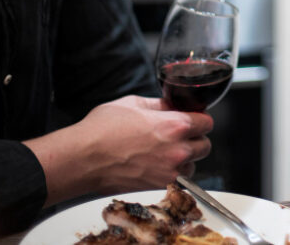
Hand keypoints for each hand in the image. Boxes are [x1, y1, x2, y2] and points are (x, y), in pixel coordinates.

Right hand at [27, 95, 212, 202]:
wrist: (83, 158)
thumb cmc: (102, 130)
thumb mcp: (133, 103)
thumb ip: (159, 105)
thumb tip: (171, 105)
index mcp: (175, 125)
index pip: (207, 122)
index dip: (200, 119)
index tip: (194, 120)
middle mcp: (177, 149)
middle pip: (205, 145)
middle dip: (196, 139)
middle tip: (182, 136)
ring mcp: (169, 171)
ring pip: (194, 165)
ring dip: (186, 159)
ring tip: (168, 152)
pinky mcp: (158, 186)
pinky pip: (178, 180)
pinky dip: (173, 174)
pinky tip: (158, 165)